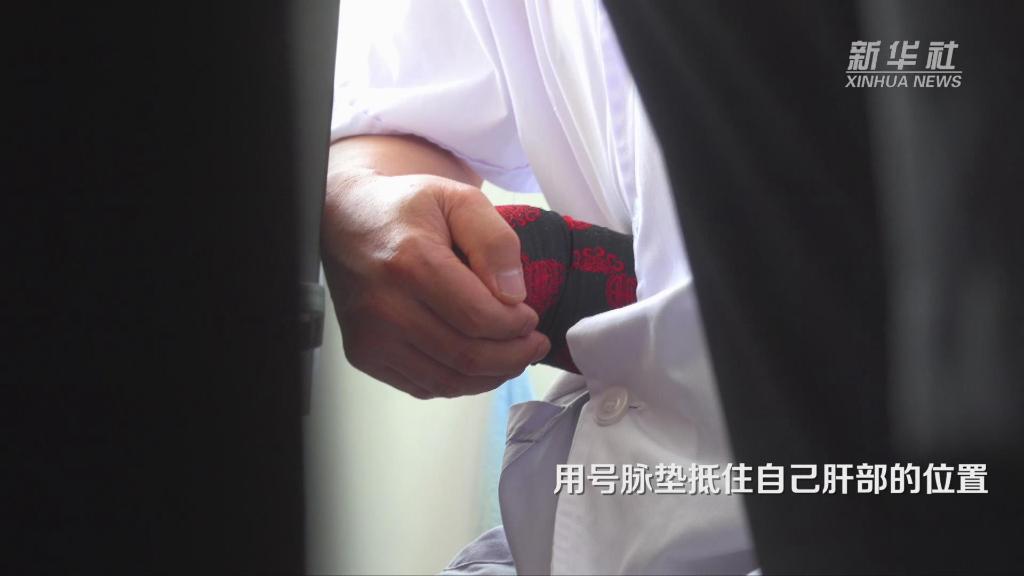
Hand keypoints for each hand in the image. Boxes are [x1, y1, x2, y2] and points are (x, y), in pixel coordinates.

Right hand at [322, 170, 549, 398]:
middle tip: (533, 345)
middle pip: (466, 356)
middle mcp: (384, 306)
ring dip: (491, 376)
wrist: (346, 220)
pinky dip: (460, 383)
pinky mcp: (364, 354)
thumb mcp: (459, 199)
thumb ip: (494, 240)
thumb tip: (513, 295)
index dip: (515, 327)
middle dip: (513, 356)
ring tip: (514, 358)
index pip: (478, 317)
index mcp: (410, 262)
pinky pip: (424, 386)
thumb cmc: (405, 209)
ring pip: (448, 380)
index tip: (531, 318)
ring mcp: (370, 336)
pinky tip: (479, 365)